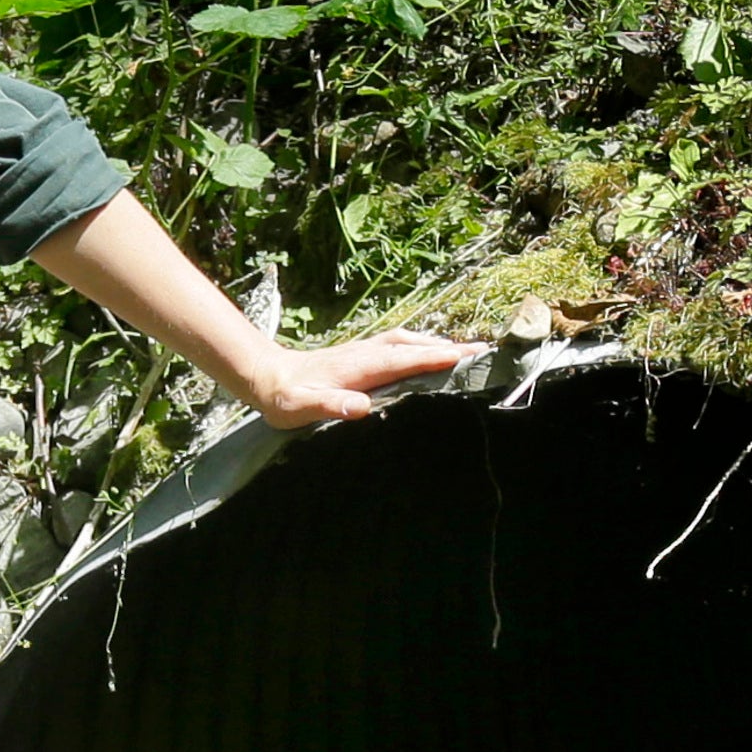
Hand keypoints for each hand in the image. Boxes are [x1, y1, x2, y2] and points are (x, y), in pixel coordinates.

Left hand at [251, 329, 482, 429]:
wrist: (266, 378)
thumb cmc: (284, 399)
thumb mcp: (301, 408)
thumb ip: (330, 406)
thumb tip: (362, 407)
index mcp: (358, 366)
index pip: (404, 360)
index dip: (435, 358)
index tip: (466, 357)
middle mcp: (366, 353)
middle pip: (414, 346)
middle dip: (448, 348)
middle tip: (484, 352)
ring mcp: (365, 351)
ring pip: (408, 342)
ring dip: (437, 345)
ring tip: (469, 351)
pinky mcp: (362, 355)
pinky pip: (400, 347)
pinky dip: (422, 347)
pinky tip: (431, 353)